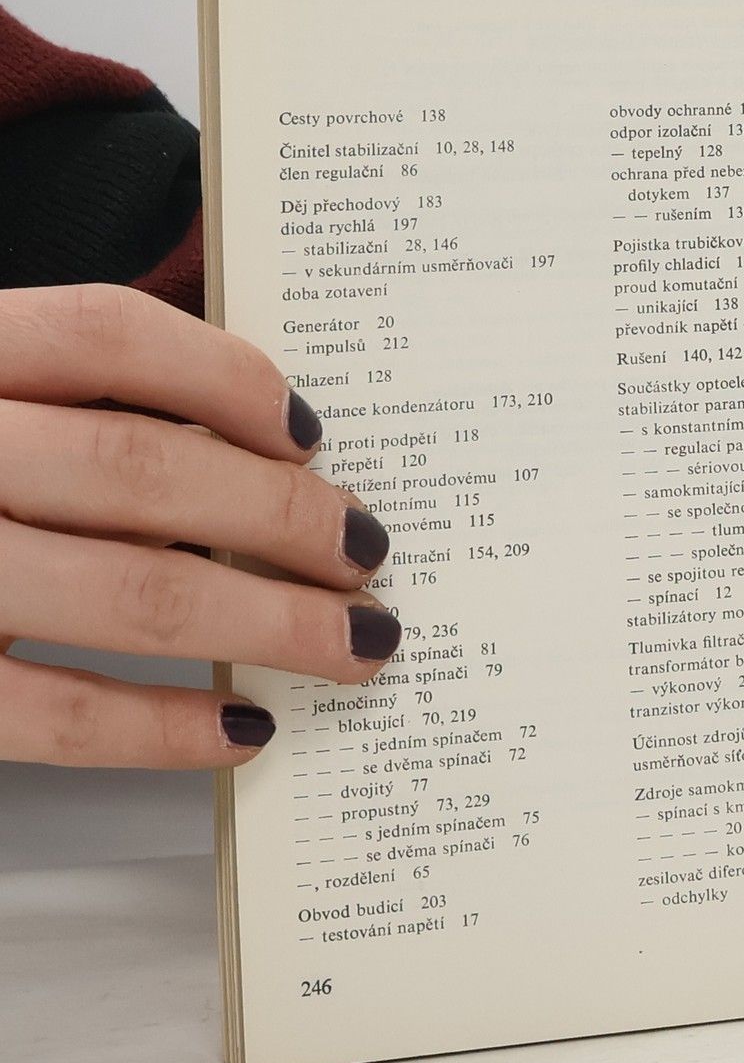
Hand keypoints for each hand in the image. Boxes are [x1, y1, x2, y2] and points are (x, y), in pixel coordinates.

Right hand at [0, 285, 399, 767]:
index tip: (309, 431)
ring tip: (353, 639)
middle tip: (367, 552)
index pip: (106, 334)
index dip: (227, 378)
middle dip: (284, 521)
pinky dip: (166, 728)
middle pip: (145, 472)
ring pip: (131, 594)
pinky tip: (243, 726)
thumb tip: (264, 439)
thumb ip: (75, 397)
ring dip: (269, 623)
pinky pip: (57, 718)